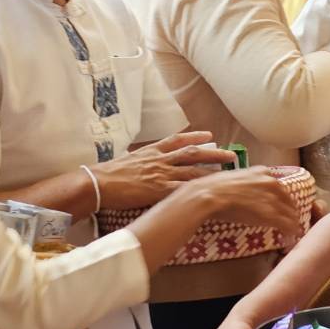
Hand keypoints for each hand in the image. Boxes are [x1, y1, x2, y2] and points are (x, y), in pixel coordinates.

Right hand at [94, 131, 233, 209]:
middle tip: (231, 154)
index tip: (209, 135)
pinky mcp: (159, 190)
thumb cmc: (107, 174)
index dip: (195, 137)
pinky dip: (198, 190)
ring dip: (213, 170)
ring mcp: (161, 174)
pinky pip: (183, 189)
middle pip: (192, 153)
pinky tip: (211, 192)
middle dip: (213, 153)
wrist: (98, 183)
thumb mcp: (126, 160)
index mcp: (151, 151)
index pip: (177, 140)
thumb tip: (142, 161)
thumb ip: (139, 160)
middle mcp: (160, 160)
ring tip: (229, 172)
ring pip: (193, 170)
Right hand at [192, 167, 303, 245]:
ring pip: (291, 214)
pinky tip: (290, 240)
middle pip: (289, 201)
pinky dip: (291, 233)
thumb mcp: (234, 179)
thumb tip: (245, 193)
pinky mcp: (271, 214)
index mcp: (263, 172)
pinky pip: (288, 225)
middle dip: (290, 213)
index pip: (280, 187)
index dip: (282, 200)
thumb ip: (246, 184)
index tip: (281, 208)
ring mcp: (273, 198)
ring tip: (292, 234)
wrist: (210, 195)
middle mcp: (272, 183)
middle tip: (291, 223)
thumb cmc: (214, 188)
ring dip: (293, 225)